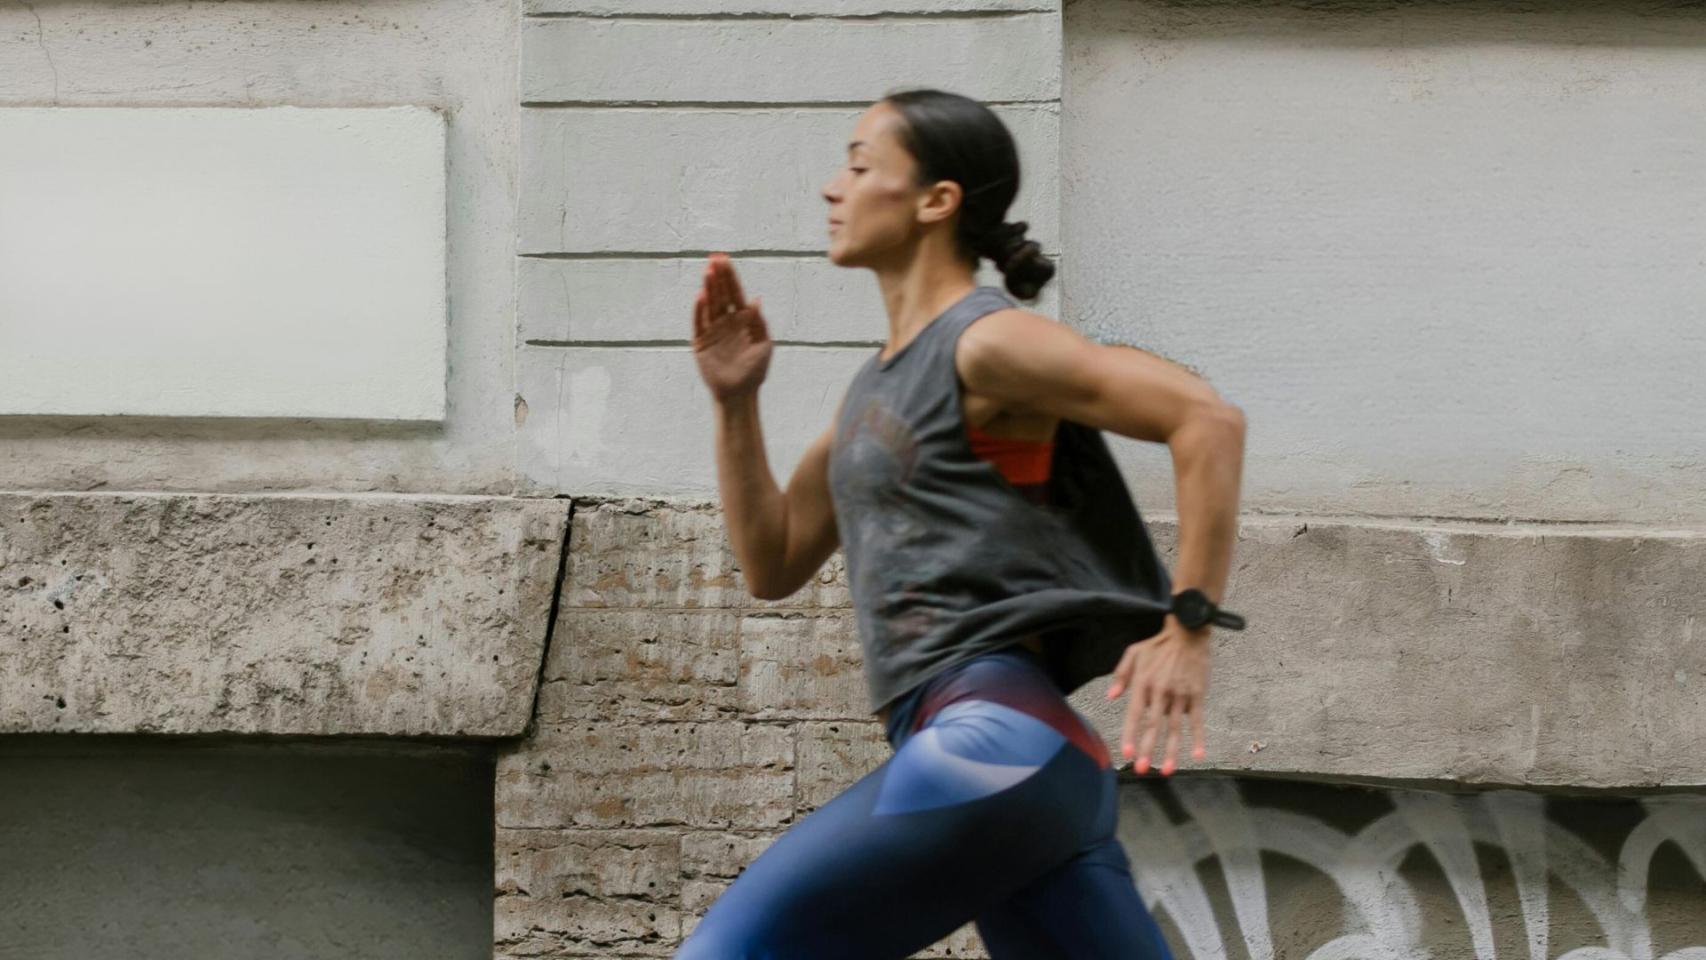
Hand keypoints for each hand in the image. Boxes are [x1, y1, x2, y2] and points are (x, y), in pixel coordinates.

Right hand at [692, 253, 771, 401]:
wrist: (740, 394)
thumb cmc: (755, 372)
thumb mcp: (764, 346)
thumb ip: (759, 323)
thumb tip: (755, 300)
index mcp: (743, 321)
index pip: (735, 294)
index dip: (730, 277)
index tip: (725, 259)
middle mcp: (726, 322)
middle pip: (721, 295)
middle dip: (719, 277)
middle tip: (715, 258)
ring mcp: (713, 331)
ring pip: (710, 304)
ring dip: (709, 288)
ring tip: (708, 271)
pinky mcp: (701, 342)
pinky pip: (698, 322)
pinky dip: (699, 309)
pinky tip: (701, 295)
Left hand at [1106, 617, 1211, 775]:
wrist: (1188, 632)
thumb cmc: (1158, 645)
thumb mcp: (1133, 653)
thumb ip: (1120, 675)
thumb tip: (1110, 697)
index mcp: (1143, 683)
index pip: (1134, 714)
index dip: (1130, 735)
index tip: (1127, 754)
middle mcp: (1161, 691)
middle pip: (1153, 726)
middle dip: (1147, 749)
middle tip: (1142, 769)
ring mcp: (1181, 694)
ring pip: (1174, 728)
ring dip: (1172, 751)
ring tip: (1167, 771)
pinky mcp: (1198, 695)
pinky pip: (1197, 720)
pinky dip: (1198, 738)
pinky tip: (1198, 755)